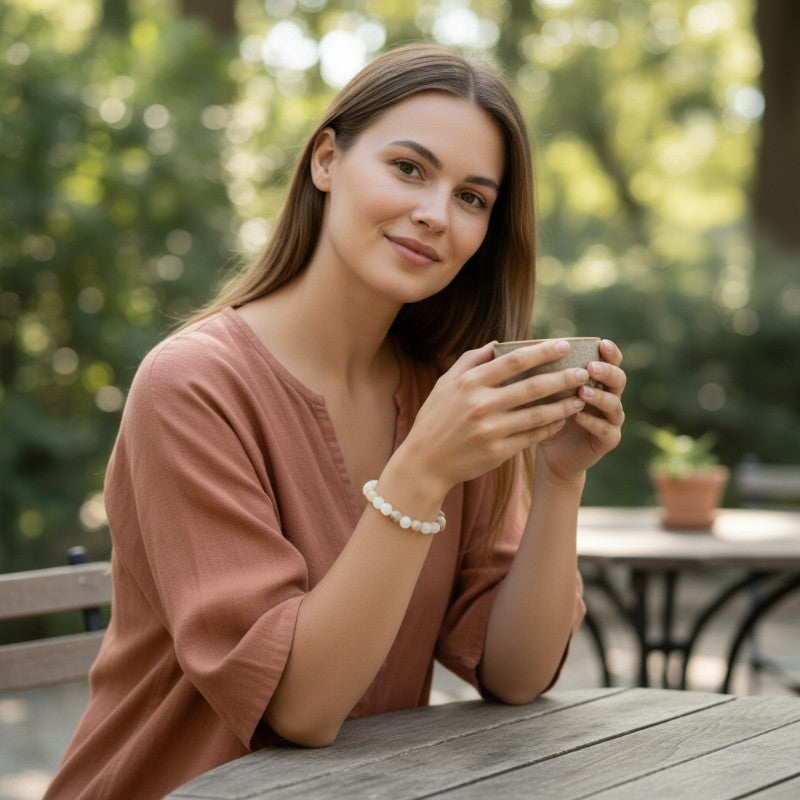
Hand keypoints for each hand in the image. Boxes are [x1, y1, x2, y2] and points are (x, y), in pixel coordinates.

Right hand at [400, 340, 592, 494]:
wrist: (424, 463)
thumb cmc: (435, 419)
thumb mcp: (444, 385)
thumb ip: (470, 361)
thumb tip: (498, 343)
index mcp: (469, 383)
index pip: (513, 361)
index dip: (542, 352)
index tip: (564, 345)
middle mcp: (481, 405)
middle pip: (532, 387)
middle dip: (563, 377)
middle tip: (584, 371)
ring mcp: (491, 430)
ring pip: (538, 414)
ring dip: (563, 405)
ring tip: (581, 397)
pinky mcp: (498, 452)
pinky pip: (532, 436)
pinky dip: (550, 427)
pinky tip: (563, 419)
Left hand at [536, 339, 625, 481]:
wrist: (552, 454)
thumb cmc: (546, 416)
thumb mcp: (542, 392)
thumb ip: (537, 371)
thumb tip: (500, 344)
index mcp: (598, 381)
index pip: (611, 362)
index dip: (610, 352)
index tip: (601, 343)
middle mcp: (609, 397)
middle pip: (619, 379)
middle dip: (607, 372)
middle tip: (590, 368)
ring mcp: (612, 419)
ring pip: (614, 404)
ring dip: (599, 396)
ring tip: (582, 392)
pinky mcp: (609, 439)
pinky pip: (606, 429)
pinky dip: (593, 422)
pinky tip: (578, 417)